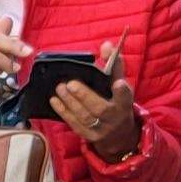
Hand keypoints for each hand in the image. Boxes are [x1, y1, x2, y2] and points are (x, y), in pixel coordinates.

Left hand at [47, 40, 143, 159]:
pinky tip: (55, 101)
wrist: (118, 134)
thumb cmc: (116, 102)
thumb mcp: (119, 85)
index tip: (118, 84)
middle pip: (100, 109)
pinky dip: (64, 113)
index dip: (122, 91)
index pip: (125, 97)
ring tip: (60, 88)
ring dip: (70, 103)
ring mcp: (101, 130)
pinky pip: (75, 125)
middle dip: (85, 96)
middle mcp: (114, 118)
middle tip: (70, 83)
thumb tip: (106, 45)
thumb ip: (113, 65)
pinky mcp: (89, 137)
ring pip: (85, 117)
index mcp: (124, 104)